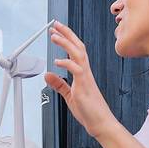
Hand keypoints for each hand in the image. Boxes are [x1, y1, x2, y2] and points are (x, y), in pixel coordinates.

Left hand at [44, 20, 118, 138]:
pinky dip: (67, 62)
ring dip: (65, 43)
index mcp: (83, 73)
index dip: (66, 38)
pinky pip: (76, 69)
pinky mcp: (84, 86)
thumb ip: (59, 85)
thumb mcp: (69, 95)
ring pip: (78, 53)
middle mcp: (85, 72)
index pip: (75, 50)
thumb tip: (48, 74)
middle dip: (66, 33)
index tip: (56, 31)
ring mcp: (86, 78)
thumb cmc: (89, 111)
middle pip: (78, 46)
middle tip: (55, 24)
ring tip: (54, 36)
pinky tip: (57, 61)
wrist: (100, 123)